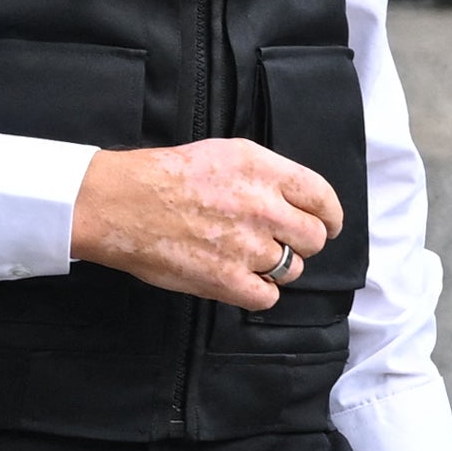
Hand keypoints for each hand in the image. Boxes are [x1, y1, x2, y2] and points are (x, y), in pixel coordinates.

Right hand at [70, 139, 341, 310]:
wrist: (121, 203)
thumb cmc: (163, 175)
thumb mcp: (222, 153)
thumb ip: (263, 175)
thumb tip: (291, 199)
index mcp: (262, 169)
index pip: (321, 197)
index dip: (330, 215)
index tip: (328, 225)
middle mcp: (262, 207)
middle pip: (313, 238)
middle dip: (303, 242)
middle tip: (283, 244)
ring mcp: (247, 246)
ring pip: (292, 269)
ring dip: (277, 267)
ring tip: (249, 259)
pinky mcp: (228, 280)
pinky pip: (267, 297)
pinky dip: (259, 292)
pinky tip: (241, 280)